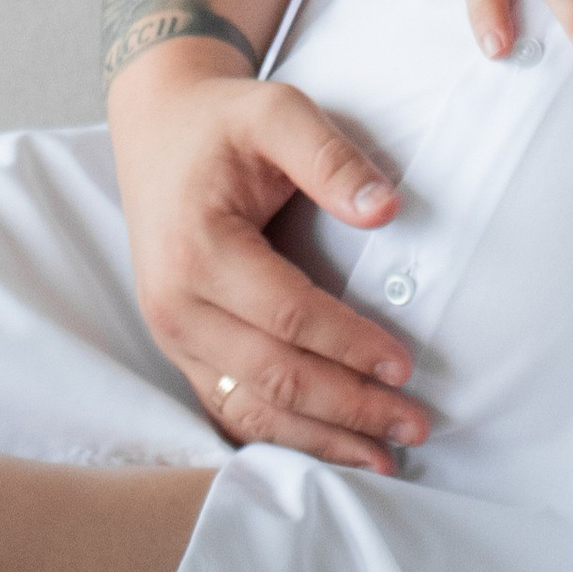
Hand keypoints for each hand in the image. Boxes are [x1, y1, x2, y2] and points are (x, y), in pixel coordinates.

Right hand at [105, 45, 430, 473]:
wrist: (156, 126)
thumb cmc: (223, 121)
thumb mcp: (276, 112)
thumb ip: (331, 157)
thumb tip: (388, 209)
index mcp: (198, 250)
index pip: (287, 316)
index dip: (349, 345)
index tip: (406, 365)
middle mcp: (175, 305)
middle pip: (273, 376)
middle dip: (348, 409)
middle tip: (416, 427)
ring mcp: (172, 335)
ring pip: (250, 408)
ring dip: (320, 440)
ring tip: (384, 460)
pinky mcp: (179, 349)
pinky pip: (231, 407)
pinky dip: (282, 437)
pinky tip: (329, 452)